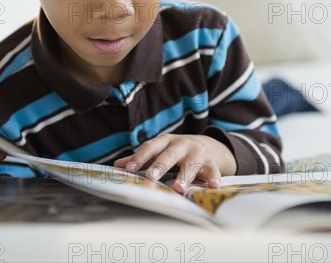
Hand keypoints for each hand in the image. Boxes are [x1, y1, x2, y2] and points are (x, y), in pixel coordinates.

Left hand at [113, 134, 235, 192]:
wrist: (206, 145)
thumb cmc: (175, 151)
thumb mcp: (159, 151)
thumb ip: (140, 159)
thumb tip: (117, 165)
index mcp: (165, 141)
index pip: (151, 147)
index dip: (140, 157)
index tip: (129, 168)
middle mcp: (182, 145)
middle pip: (170, 154)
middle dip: (161, 165)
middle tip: (152, 176)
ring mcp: (198, 153)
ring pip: (191, 163)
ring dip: (185, 175)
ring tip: (178, 188)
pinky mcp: (211, 163)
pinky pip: (213, 170)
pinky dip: (213, 177)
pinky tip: (212, 186)